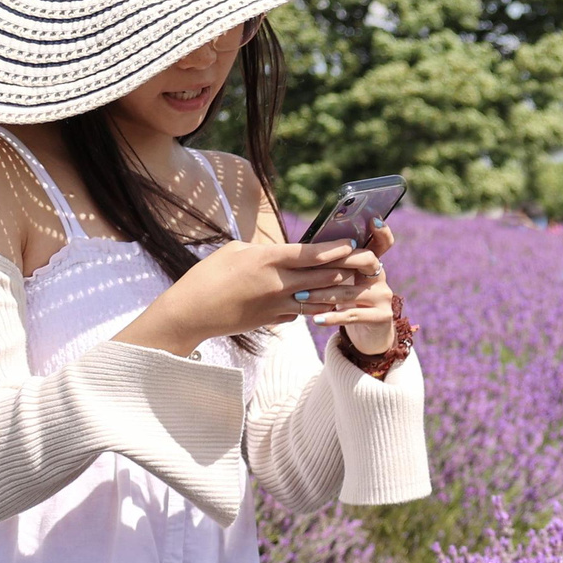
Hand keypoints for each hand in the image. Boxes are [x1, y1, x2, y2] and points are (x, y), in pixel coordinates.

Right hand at [115, 237, 364, 357]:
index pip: (310, 253)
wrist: (191, 314)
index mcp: (267, 260)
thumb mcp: (234, 251)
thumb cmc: (207, 276)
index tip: (353, 243)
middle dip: (350, 268)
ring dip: (343, 291)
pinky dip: (320, 307)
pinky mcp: (274, 320)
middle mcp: (277, 283)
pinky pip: (304, 312)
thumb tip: (283, 252)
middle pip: (324, 275)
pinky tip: (334, 302)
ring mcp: (277, 304)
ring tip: (361, 284)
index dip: (335, 248)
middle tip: (371, 262)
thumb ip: (263, 250)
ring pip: (321, 298)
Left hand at [314, 221, 400, 355]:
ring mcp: (383, 297)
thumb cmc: (348, 303)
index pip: (381, 243)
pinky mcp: (381, 317)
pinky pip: (353, 315)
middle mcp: (381, 277)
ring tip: (300, 295)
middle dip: (340, 259)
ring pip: (351, 291)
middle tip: (315, 262)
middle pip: (367, 260)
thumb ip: (334, 266)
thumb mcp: (344, 282)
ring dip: (322, 293)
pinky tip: (316, 319)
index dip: (381, 231)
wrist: (369, 335)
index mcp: (371, 264)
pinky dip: (332, 317)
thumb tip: (306, 249)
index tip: (373, 219)